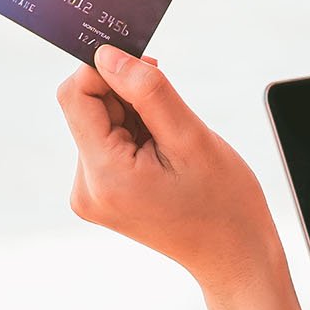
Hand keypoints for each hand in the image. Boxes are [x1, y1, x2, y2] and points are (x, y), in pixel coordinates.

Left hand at [57, 45, 282, 290]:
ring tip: (172, 148)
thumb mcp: (191, 137)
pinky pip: (107, 143)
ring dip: (136, 118)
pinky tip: (164, 158)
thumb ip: (147, 91)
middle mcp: (86, 187)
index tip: (149, 70)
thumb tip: (106, 54)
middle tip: (172, 121)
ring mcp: (91, 194)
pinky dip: (135, 136)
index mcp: (104, 175)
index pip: (76, 95)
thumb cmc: (223, 201)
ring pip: (99, 123)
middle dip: (128, 99)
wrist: (233, 255)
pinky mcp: (101, 194)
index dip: (107, 71)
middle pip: (87, 108)